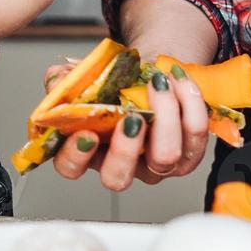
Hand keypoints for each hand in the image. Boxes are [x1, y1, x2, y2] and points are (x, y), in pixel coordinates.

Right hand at [50, 63, 211, 190]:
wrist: (150, 74)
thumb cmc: (115, 83)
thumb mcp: (84, 77)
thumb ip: (64, 79)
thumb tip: (56, 80)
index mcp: (87, 150)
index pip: (70, 168)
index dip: (75, 156)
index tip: (86, 134)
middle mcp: (121, 165)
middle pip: (120, 176)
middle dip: (126, 148)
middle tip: (131, 117)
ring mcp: (155, 164)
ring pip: (165, 158)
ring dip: (165, 117)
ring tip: (159, 84)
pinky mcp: (188, 154)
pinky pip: (195, 136)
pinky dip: (190, 103)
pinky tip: (178, 81)